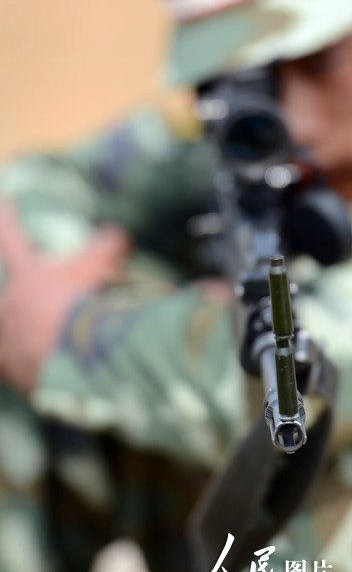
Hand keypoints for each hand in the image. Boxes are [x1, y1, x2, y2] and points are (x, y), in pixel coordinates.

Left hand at [0, 204, 129, 391]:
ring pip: (7, 328)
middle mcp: (7, 303)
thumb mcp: (98, 266)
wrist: (71, 356)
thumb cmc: (78, 303)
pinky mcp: (8, 367)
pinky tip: (34, 365)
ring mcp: (5, 336)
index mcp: (25, 274)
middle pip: (7, 294)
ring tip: (40, 335)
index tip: (5, 205)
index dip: (8, 221)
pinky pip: (8, 363)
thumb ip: (109, 246)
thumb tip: (120, 234)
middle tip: (43, 300)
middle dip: (22, 295)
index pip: (11, 238)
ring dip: (19, 328)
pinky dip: (20, 361)